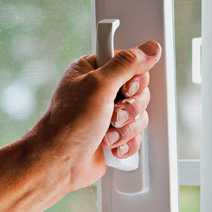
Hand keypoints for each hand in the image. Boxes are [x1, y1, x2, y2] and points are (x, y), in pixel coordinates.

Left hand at [29, 40, 161, 190]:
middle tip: (112, 114)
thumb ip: (127, 64)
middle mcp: (102, 90)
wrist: (61, 162)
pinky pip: (137, 135)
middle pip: (140, 92)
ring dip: (126, 128)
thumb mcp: (100, 85)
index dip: (133, 79)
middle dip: (130, 109)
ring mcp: (109, 114)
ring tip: (107, 133)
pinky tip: (110, 144)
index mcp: (93, 70)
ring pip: (140, 116)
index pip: (130, 63)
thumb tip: (150, 49)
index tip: (123, 89)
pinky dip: (126, 143)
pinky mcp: (115, 134)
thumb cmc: (70, 124)